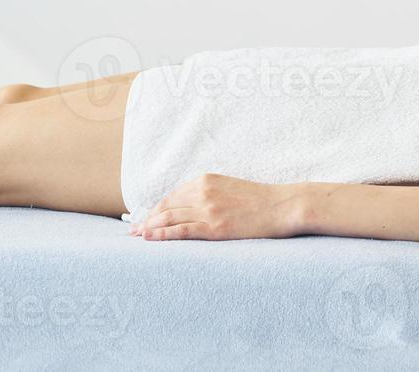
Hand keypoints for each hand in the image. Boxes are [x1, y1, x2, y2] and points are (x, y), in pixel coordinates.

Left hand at [128, 173, 303, 240]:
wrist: (284, 206)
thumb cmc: (261, 200)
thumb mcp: (231, 188)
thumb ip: (209, 193)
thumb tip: (190, 207)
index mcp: (207, 180)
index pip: (172, 195)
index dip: (156, 209)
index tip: (145, 218)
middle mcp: (204, 192)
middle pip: (166, 207)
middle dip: (148, 219)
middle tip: (134, 231)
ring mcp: (209, 210)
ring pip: (169, 219)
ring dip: (150, 228)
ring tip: (138, 237)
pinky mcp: (215, 227)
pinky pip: (181, 231)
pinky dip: (162, 235)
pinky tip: (150, 239)